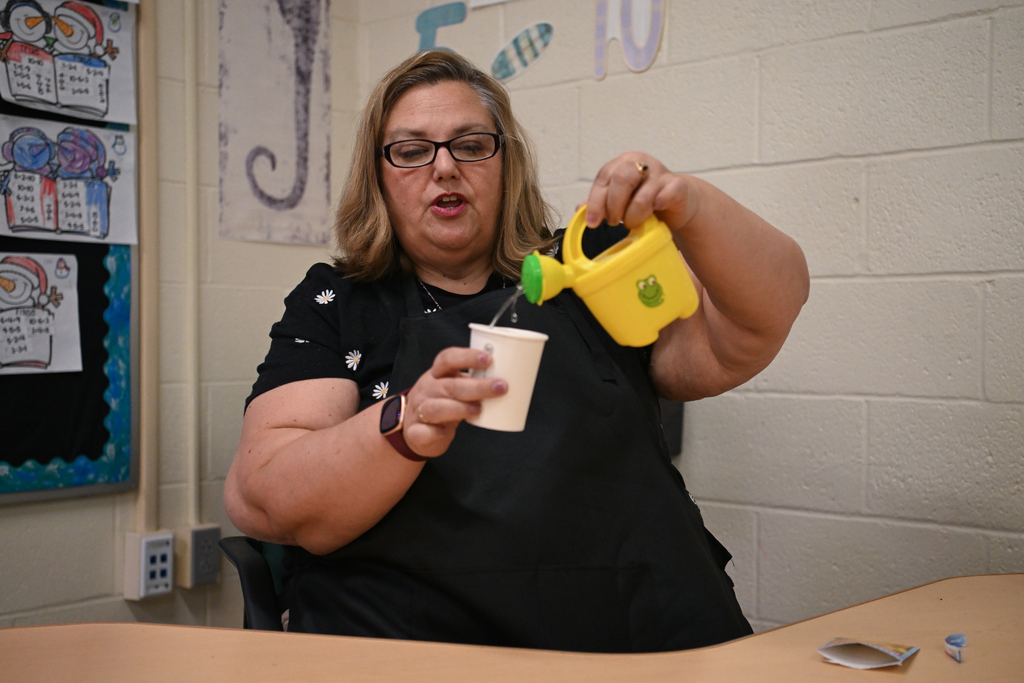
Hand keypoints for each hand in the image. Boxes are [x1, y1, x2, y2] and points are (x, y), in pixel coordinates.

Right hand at [401, 347, 507, 457]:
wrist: (415, 429)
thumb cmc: (443, 403)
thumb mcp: (453, 387)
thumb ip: (473, 383)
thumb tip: (510, 379)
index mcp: (437, 374)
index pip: (447, 359)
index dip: (467, 357)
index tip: (489, 359)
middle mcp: (427, 389)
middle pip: (449, 385)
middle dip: (477, 386)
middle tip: (501, 387)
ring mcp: (418, 410)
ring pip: (435, 408)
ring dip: (459, 408)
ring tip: (479, 410)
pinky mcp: (416, 432)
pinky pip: (424, 431)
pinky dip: (436, 432)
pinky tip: (446, 431)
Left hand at [584, 153, 700, 233]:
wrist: (678, 202)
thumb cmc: (645, 199)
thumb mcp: (621, 199)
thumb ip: (601, 202)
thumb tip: (579, 209)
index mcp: (623, 163)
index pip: (604, 177)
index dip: (596, 201)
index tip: (592, 222)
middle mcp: (642, 163)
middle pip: (621, 179)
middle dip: (614, 206)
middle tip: (614, 222)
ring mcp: (661, 173)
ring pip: (643, 194)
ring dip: (634, 215)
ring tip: (633, 223)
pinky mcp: (678, 186)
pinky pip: (669, 192)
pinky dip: (661, 201)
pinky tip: (657, 208)